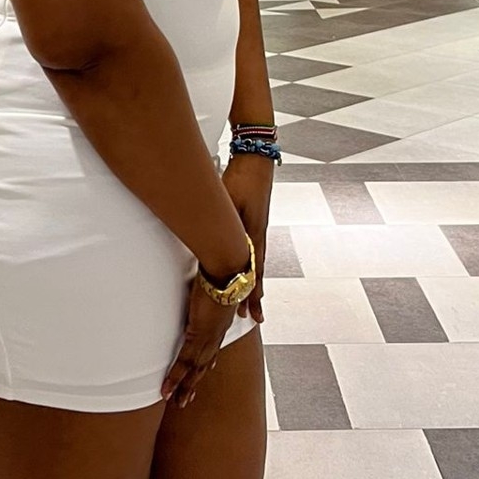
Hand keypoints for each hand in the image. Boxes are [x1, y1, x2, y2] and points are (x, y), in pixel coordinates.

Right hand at [161, 272, 242, 408]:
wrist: (229, 265)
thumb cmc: (222, 266)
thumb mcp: (213, 280)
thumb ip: (208, 285)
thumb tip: (205, 278)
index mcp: (220, 322)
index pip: (212, 347)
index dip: (207, 361)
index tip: (202, 371)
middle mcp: (216, 333)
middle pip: (204, 364)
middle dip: (195, 382)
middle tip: (186, 399)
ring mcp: (208, 336)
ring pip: (194, 369)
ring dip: (184, 387)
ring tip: (176, 402)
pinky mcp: (198, 334)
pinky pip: (183, 362)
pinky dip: (175, 378)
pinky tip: (167, 389)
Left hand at [222, 151, 272, 324]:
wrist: (254, 162)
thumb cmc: (241, 181)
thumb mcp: (230, 206)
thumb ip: (225, 227)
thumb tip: (220, 247)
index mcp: (254, 237)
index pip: (253, 274)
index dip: (252, 295)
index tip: (251, 314)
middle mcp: (258, 238)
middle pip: (257, 274)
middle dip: (255, 297)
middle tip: (254, 317)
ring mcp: (258, 231)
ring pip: (256, 265)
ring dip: (254, 284)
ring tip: (255, 301)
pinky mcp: (254, 223)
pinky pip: (254, 253)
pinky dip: (253, 268)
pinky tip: (250, 268)